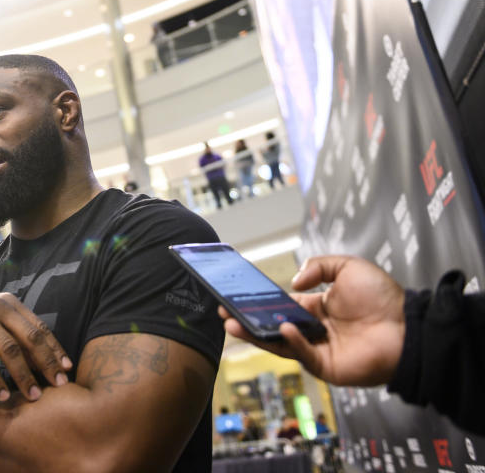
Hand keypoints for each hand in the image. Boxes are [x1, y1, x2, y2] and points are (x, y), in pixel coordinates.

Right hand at [0, 293, 71, 402]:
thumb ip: (19, 331)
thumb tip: (49, 357)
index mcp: (10, 303)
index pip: (39, 328)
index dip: (55, 349)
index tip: (67, 369)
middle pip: (29, 338)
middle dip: (46, 363)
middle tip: (58, 385)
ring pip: (9, 350)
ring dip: (23, 376)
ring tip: (34, 396)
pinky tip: (3, 396)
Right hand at [219, 255, 405, 386]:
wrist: (409, 327)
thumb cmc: (384, 299)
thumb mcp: (348, 267)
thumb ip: (318, 266)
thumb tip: (294, 280)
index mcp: (315, 308)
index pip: (279, 305)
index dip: (257, 300)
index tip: (236, 293)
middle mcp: (312, 330)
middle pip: (271, 325)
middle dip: (245, 318)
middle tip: (223, 311)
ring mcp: (316, 349)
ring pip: (278, 342)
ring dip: (254, 333)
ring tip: (233, 323)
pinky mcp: (325, 366)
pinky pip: (302, 354)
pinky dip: (290, 341)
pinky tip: (283, 328)